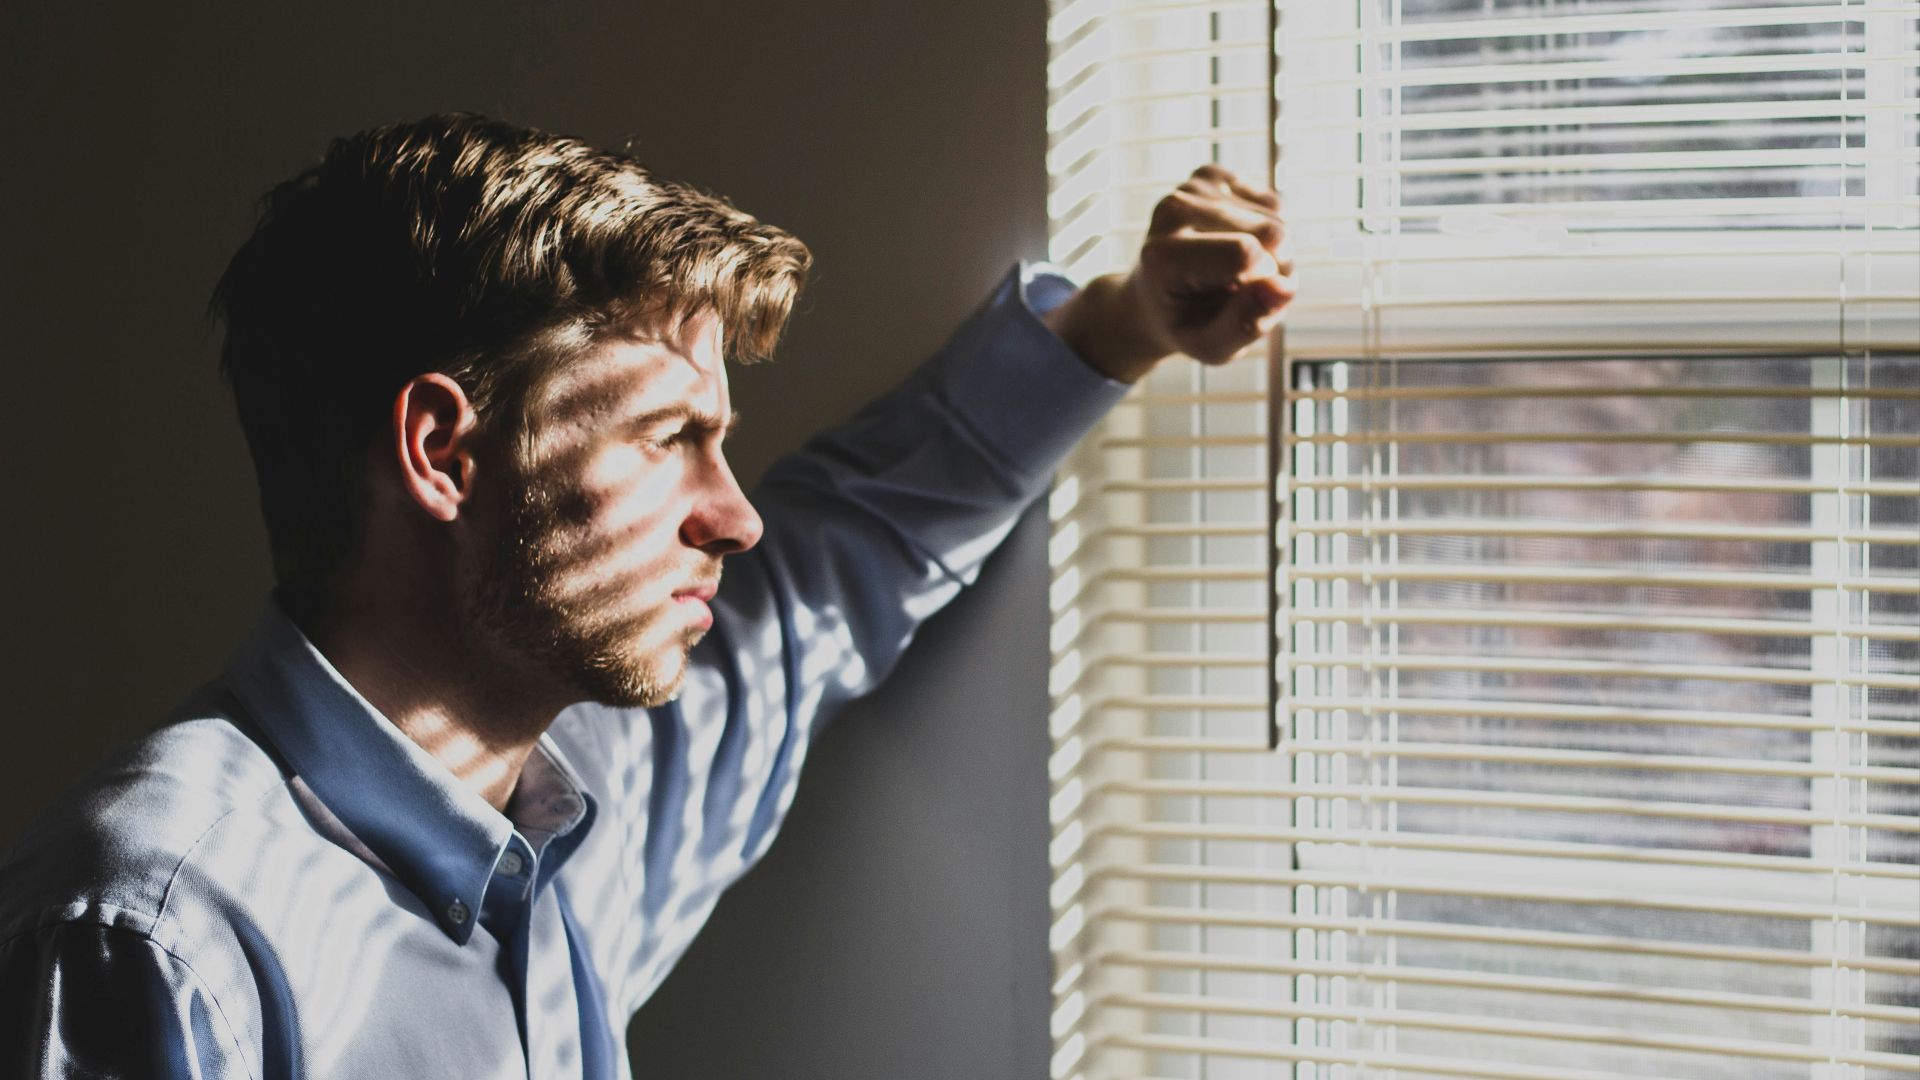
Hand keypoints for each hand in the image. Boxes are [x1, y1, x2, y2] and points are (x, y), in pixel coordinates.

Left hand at [1045, 164, 1294, 382]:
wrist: (1154, 298)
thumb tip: (1283, 287)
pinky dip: (1267, 231)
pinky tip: (1239, 245)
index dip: (1264, 283)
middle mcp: (1172, 210)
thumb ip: (1245, 325)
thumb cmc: (1185, 324)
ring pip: (1277, 218)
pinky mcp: (1210, 177)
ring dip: (1274, 254)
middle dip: (1276, 269)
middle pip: (1271, 232)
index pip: (1246, 253)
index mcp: (1163, 255)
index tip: (1243, 302)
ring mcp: (1190, 187)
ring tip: (1240, 274)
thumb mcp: (1210, 347)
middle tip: (1245, 291)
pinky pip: (1272, 204)